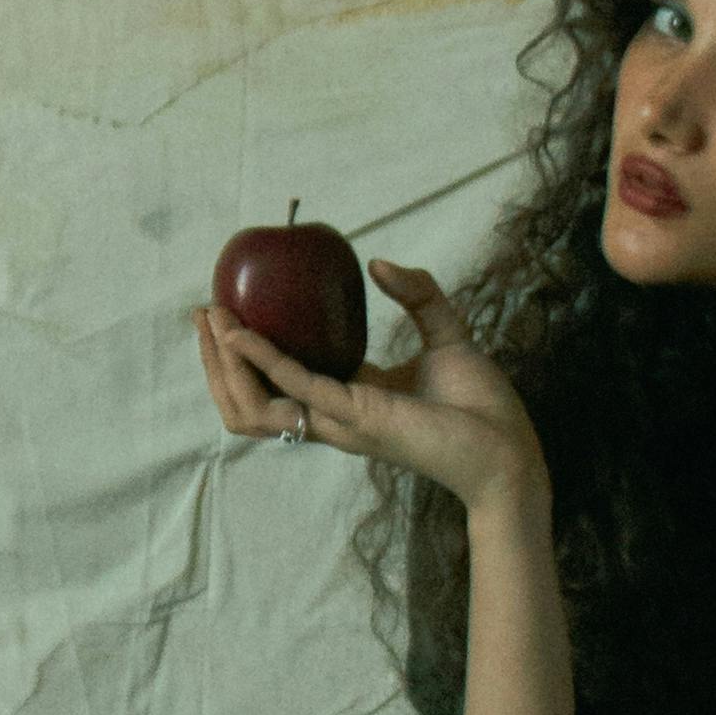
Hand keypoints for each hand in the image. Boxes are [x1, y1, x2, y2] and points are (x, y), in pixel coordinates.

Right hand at [195, 258, 542, 511]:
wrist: (509, 450)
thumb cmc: (482, 407)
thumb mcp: (445, 333)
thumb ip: (417, 294)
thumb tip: (379, 264)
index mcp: (350, 398)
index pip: (279, 380)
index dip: (245, 352)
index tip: (226, 312)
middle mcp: (335, 416)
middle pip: (250, 400)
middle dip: (216, 362)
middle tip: (205, 314)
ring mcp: (341, 421)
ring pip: (255, 406)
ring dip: (225, 367)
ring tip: (213, 323)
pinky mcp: (358, 416)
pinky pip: (296, 388)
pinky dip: (263, 361)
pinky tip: (243, 334)